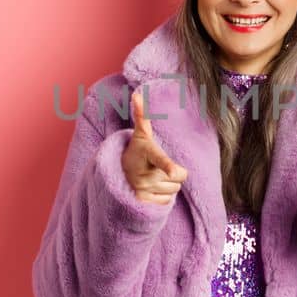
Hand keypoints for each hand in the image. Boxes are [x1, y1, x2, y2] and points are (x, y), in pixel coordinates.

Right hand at [122, 88, 186, 204]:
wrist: (117, 173)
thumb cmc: (137, 151)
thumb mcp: (140, 135)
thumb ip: (141, 116)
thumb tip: (137, 94)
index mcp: (148, 154)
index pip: (160, 159)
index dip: (168, 166)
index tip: (174, 171)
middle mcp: (145, 172)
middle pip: (179, 178)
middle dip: (173, 174)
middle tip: (158, 168)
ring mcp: (143, 188)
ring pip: (174, 190)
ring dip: (168, 185)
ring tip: (154, 177)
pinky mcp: (143, 201)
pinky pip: (167, 201)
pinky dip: (163, 197)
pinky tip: (152, 189)